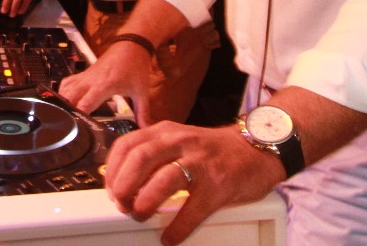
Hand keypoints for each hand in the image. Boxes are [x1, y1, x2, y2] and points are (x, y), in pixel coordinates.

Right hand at [59, 41, 153, 125]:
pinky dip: (64, 91)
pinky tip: (66, 101)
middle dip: (67, 111)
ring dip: (64, 102)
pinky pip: (68, 82)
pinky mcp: (84, 72)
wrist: (132, 45)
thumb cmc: (137, 68)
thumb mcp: (141, 92)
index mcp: (104, 86)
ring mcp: (86, 75)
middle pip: (71, 96)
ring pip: (66, 89)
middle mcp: (91, 80)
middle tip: (68, 127)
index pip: (86, 103)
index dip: (79, 116)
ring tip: (65, 117)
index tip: (76, 129)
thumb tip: (146, 130)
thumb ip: (143, 112)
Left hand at [102, 121, 283, 245]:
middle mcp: (180, 142)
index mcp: (165, 132)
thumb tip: (121, 180)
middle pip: (140, 158)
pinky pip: (193, 209)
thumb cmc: (211, 151)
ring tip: (141, 216)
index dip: (113, 169)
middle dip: (124, 185)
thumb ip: (152, 155)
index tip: (111, 189)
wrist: (255, 149)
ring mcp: (200, 162)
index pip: (127, 144)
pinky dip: (177, 228)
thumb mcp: (177, 141)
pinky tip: (170, 237)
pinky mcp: (218, 185)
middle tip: (122, 205)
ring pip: (164, 180)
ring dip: (146, 203)